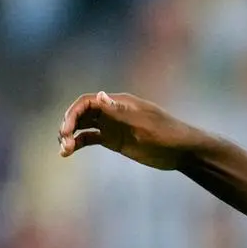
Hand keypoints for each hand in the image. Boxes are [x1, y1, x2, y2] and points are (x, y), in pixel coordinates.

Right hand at [58, 91, 192, 170]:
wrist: (182, 151)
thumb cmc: (166, 134)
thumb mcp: (142, 124)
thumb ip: (119, 112)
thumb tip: (99, 95)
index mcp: (119, 103)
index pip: (87, 102)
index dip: (73, 113)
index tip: (66, 130)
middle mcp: (112, 112)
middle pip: (82, 113)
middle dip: (69, 125)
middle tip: (63, 141)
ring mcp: (112, 126)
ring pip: (83, 126)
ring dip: (71, 135)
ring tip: (64, 150)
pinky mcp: (114, 140)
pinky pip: (91, 138)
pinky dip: (79, 143)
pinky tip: (68, 152)